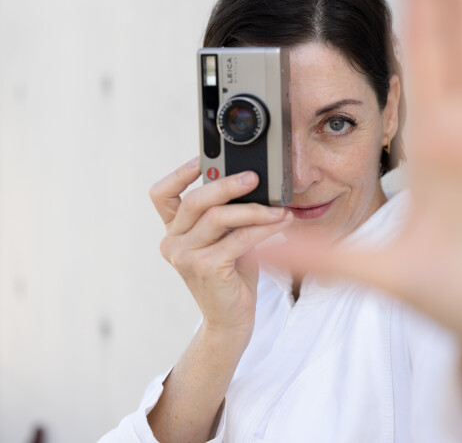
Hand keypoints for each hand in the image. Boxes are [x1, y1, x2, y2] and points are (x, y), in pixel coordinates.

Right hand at [149, 158, 293, 339]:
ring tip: (280, 208)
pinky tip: (281, 223)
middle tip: (255, 177)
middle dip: (227, 184)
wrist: (231, 320)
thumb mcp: (226, 239)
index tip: (201, 159)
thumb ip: (228, 215)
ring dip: (255, 209)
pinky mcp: (206, 268)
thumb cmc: (232, 276)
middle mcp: (173, 242)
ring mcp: (185, 256)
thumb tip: (255, 184)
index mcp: (174, 230)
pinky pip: (239, 238)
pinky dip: (264, 228)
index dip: (178, 174)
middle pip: (196, 200)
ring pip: (219, 217)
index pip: (161, 195)